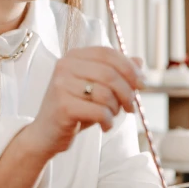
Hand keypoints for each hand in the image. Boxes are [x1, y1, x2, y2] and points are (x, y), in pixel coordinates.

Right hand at [19, 47, 145, 157]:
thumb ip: (116, 73)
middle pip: (110, 74)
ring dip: (116, 109)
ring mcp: (61, 85)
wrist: (46, 134)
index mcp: (73, 56)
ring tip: (111, 116)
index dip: (129, 68)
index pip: (108, 54)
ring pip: (106, 93)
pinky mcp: (63, 106)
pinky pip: (99, 111)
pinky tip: (105, 126)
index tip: (142, 85)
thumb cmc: (74, 109)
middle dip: (127, 92)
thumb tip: (139, 62)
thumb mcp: (96, 88)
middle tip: (131, 107)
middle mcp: (65, 66)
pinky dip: (108, 121)